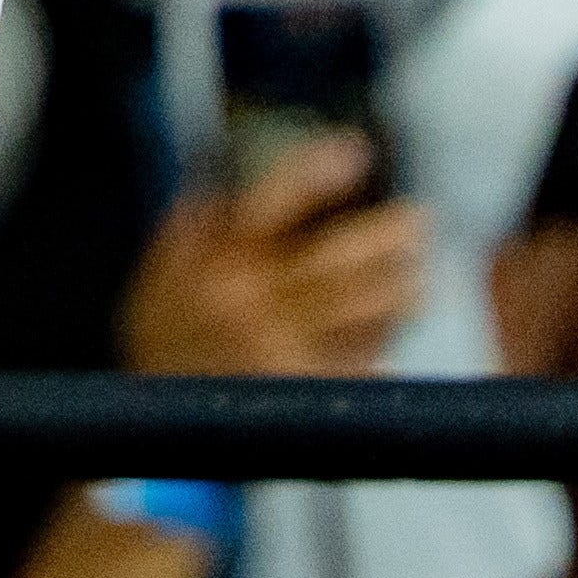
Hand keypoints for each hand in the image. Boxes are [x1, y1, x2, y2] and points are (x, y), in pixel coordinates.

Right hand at [125, 141, 431, 381]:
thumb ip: (195, 221)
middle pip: (341, 257)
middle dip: (391, 233)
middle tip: (418, 221)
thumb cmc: (165, 340)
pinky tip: (392, 324)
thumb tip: (231, 166)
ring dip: (404, 286)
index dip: (319, 168)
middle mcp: (253, 304)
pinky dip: (385, 337)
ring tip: (416, 275)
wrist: (159, 426)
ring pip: (368, 307)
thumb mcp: (161, 272)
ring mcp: (284, 350)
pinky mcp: (308, 389)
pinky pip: (366, 357)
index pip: (275, 200)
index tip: (356, 150)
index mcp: (216, 264)